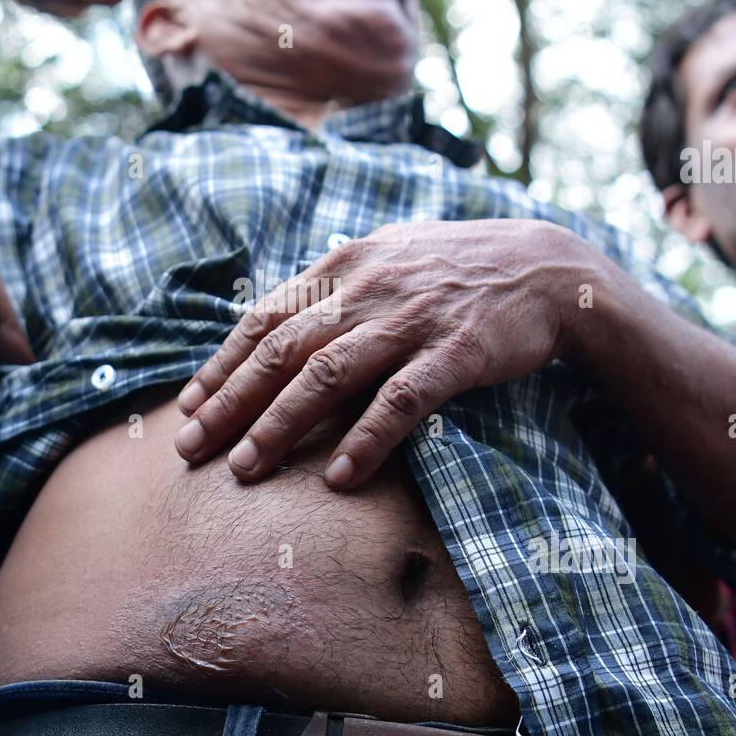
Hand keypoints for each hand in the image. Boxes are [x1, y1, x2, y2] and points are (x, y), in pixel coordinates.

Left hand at [173, 220, 599, 488]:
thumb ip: (333, 288)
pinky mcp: (455, 352)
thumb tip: (273, 326)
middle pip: (283, 350)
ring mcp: (411, 320)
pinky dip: (367, 439)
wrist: (545, 268)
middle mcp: (368, 288)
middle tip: (191, 449)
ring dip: (281, 424)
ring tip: (246, 469)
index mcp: (345, 266)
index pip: (265, 318)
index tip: (190, 407)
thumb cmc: (454, 270)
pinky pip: (401, 401)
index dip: (223, 365)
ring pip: (329, 375)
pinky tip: (339, 477)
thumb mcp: (386, 258)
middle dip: (231, 402)